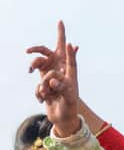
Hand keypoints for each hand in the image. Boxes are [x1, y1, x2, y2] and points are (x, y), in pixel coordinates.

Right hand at [29, 22, 81, 136]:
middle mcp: (60, 72)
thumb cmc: (70, 107)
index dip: (67, 45)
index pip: (69, 56)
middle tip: (26, 50)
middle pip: (47, 57)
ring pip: (39, 73)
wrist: (62, 118)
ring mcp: (50, 78)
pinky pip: (37, 86)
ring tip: (47, 94)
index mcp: (70, 73)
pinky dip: (39, 94)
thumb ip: (62, 87)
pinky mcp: (43, 85)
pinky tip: (45, 100)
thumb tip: (52, 79)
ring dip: (41, 85)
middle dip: (37, 57)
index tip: (64, 31)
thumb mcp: (69, 98)